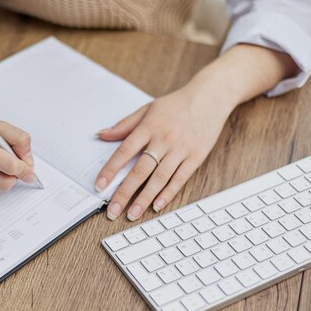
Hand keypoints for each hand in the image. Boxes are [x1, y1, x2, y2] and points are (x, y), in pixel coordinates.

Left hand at [95, 86, 231, 220]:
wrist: (210, 96)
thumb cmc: (176, 104)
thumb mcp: (147, 109)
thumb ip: (124, 125)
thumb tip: (101, 135)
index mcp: (148, 127)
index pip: (124, 152)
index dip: (110, 170)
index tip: (99, 186)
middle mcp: (163, 139)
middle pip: (140, 170)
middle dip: (124, 192)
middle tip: (113, 211)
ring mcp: (181, 149)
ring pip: (159, 178)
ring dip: (144, 198)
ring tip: (132, 214)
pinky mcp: (196, 156)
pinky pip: (180, 178)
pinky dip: (168, 193)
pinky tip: (157, 205)